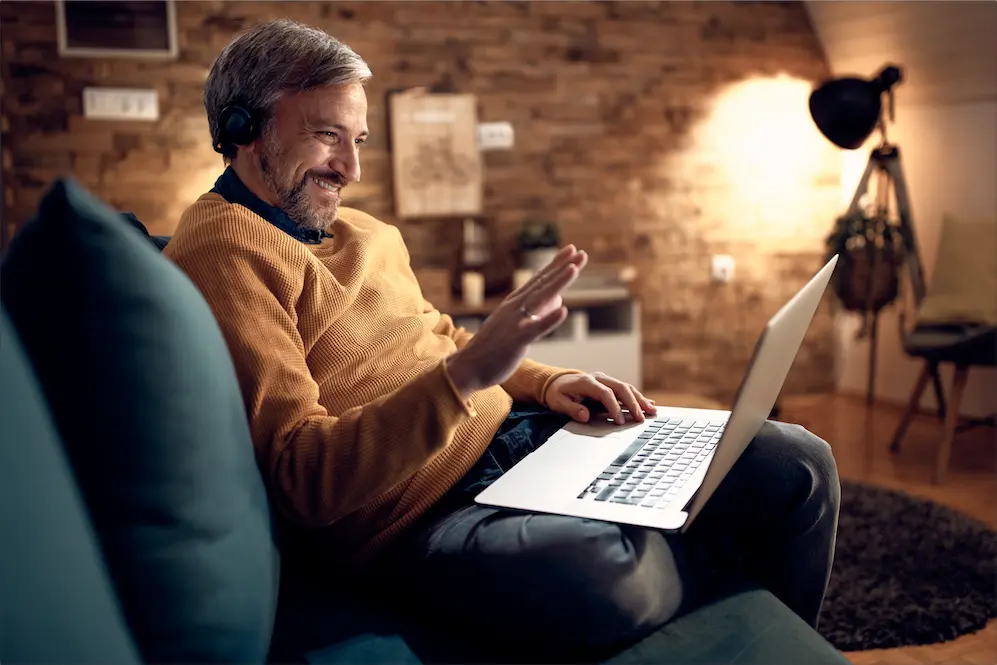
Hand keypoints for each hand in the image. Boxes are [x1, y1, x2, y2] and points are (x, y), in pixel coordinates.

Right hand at [447, 245, 587, 398]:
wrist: (467, 367)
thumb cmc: (493, 348)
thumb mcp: (516, 324)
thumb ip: (537, 312)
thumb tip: (559, 301)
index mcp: (515, 303)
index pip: (540, 280)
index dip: (557, 264)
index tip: (572, 249)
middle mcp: (515, 307)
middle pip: (543, 283)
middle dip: (563, 267)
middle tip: (580, 252)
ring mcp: (515, 322)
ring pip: (540, 299)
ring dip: (557, 283)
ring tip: (574, 268)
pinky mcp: (515, 340)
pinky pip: (534, 328)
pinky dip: (549, 319)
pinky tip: (563, 311)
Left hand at [545, 372, 656, 424]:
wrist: (556, 381)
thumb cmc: (557, 393)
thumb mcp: (558, 402)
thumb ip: (571, 408)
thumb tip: (585, 415)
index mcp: (587, 382)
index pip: (605, 393)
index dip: (614, 407)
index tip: (620, 421)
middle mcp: (599, 378)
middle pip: (621, 388)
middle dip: (633, 403)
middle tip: (641, 418)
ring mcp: (606, 380)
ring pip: (627, 388)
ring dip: (640, 399)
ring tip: (652, 411)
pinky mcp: (609, 384)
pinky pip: (626, 390)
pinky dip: (638, 397)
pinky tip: (650, 404)